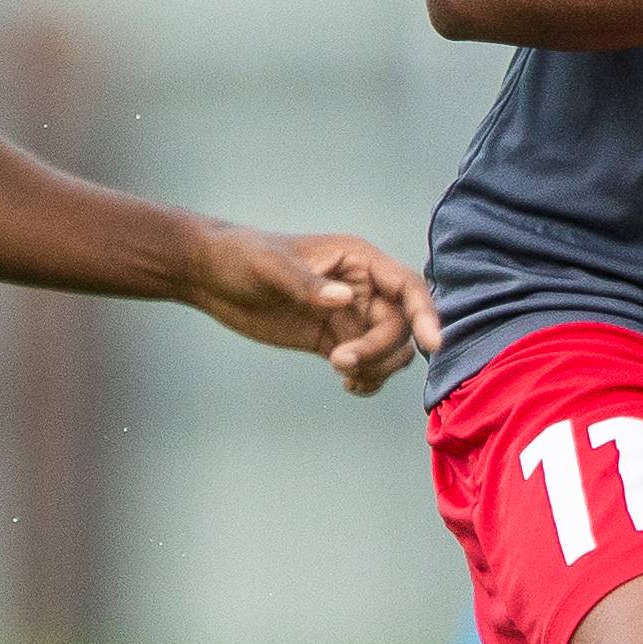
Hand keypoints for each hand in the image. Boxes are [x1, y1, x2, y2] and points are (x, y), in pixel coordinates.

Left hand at [185, 227, 444, 395]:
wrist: (211, 275)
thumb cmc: (241, 257)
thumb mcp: (269, 266)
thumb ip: (307, 284)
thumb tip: (344, 299)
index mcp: (357, 259)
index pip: (406, 287)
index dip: (425, 313)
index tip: (431, 344)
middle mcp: (361, 287)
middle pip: (400, 325)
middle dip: (380, 349)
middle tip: (339, 362)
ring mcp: (348, 316)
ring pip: (389, 349)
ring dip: (376, 367)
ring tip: (342, 373)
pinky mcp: (332, 340)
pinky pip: (366, 364)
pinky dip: (367, 380)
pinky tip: (348, 387)